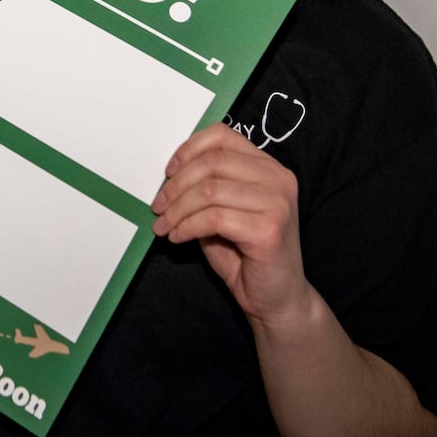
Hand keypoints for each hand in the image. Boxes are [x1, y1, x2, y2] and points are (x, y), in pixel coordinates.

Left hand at [150, 123, 315, 331]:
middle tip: (158, 207)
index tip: (168, 172)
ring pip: (209, 190)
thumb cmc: (247, 256)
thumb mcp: (223, 212)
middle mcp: (278, 179)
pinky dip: (187, 226)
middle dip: (176, 185)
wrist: (276, 299)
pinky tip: (178, 237)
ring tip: (164, 225)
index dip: (188, 150)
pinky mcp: (268, 229)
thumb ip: (207, 188)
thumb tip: (169, 176)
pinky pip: (213, 218)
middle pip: (212, 163)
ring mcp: (277, 203)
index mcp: (269, 167)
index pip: (223, 137)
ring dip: (177, 209)